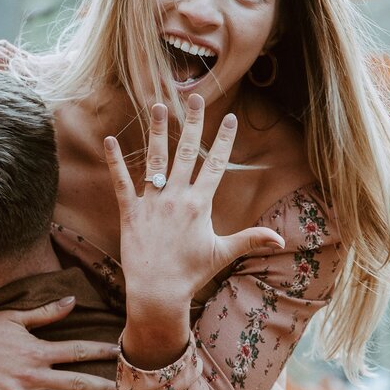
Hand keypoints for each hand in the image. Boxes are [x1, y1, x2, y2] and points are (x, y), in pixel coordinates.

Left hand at [103, 93, 284, 368]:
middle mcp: (177, 197)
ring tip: (158, 105)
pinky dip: (115, 161)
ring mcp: (152, 202)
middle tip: (196, 97)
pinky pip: (121, 182)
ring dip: (157, 131)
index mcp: (200, 204)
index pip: (216, 165)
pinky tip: (109, 139)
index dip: (224, 140)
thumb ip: (250, 239)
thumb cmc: (191, 274)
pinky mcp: (130, 212)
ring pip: (155, 160)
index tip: (230, 118)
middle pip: (187, 152)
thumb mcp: (222, 254)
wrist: (158, 292)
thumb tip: (280, 239)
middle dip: (193, 123)